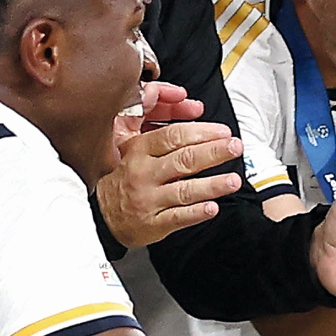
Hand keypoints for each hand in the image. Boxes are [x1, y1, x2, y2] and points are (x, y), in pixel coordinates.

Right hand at [99, 81, 246, 245]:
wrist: (100, 215)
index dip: (202, 132)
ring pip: (184, 190)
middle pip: (184, 160)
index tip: (223, 132)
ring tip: (233, 180)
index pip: (174, 136)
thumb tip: (194, 112)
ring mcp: (148, 199)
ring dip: (212, 185)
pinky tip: (212, 208)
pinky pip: (178, 217)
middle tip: (235, 147)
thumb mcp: (132, 149)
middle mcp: (144, 174)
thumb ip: (161, 131)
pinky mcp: (152, 223)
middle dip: (213, 152)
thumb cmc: (124, 176)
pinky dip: (196, 213)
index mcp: (139, 150)